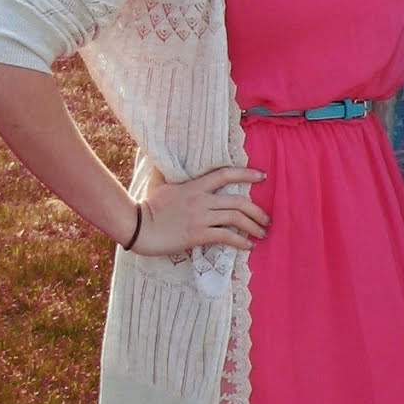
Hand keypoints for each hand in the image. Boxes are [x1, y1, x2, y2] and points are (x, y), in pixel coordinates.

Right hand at [131, 166, 268, 254]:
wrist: (137, 227)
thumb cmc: (147, 206)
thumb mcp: (160, 184)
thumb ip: (169, 172)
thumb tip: (163, 157)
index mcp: (194, 186)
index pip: (225, 174)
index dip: (246, 173)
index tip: (262, 176)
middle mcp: (201, 200)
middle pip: (238, 201)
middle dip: (257, 210)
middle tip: (266, 219)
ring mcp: (201, 217)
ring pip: (236, 218)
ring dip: (254, 226)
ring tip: (262, 233)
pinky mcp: (198, 234)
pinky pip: (226, 236)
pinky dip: (241, 241)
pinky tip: (249, 246)